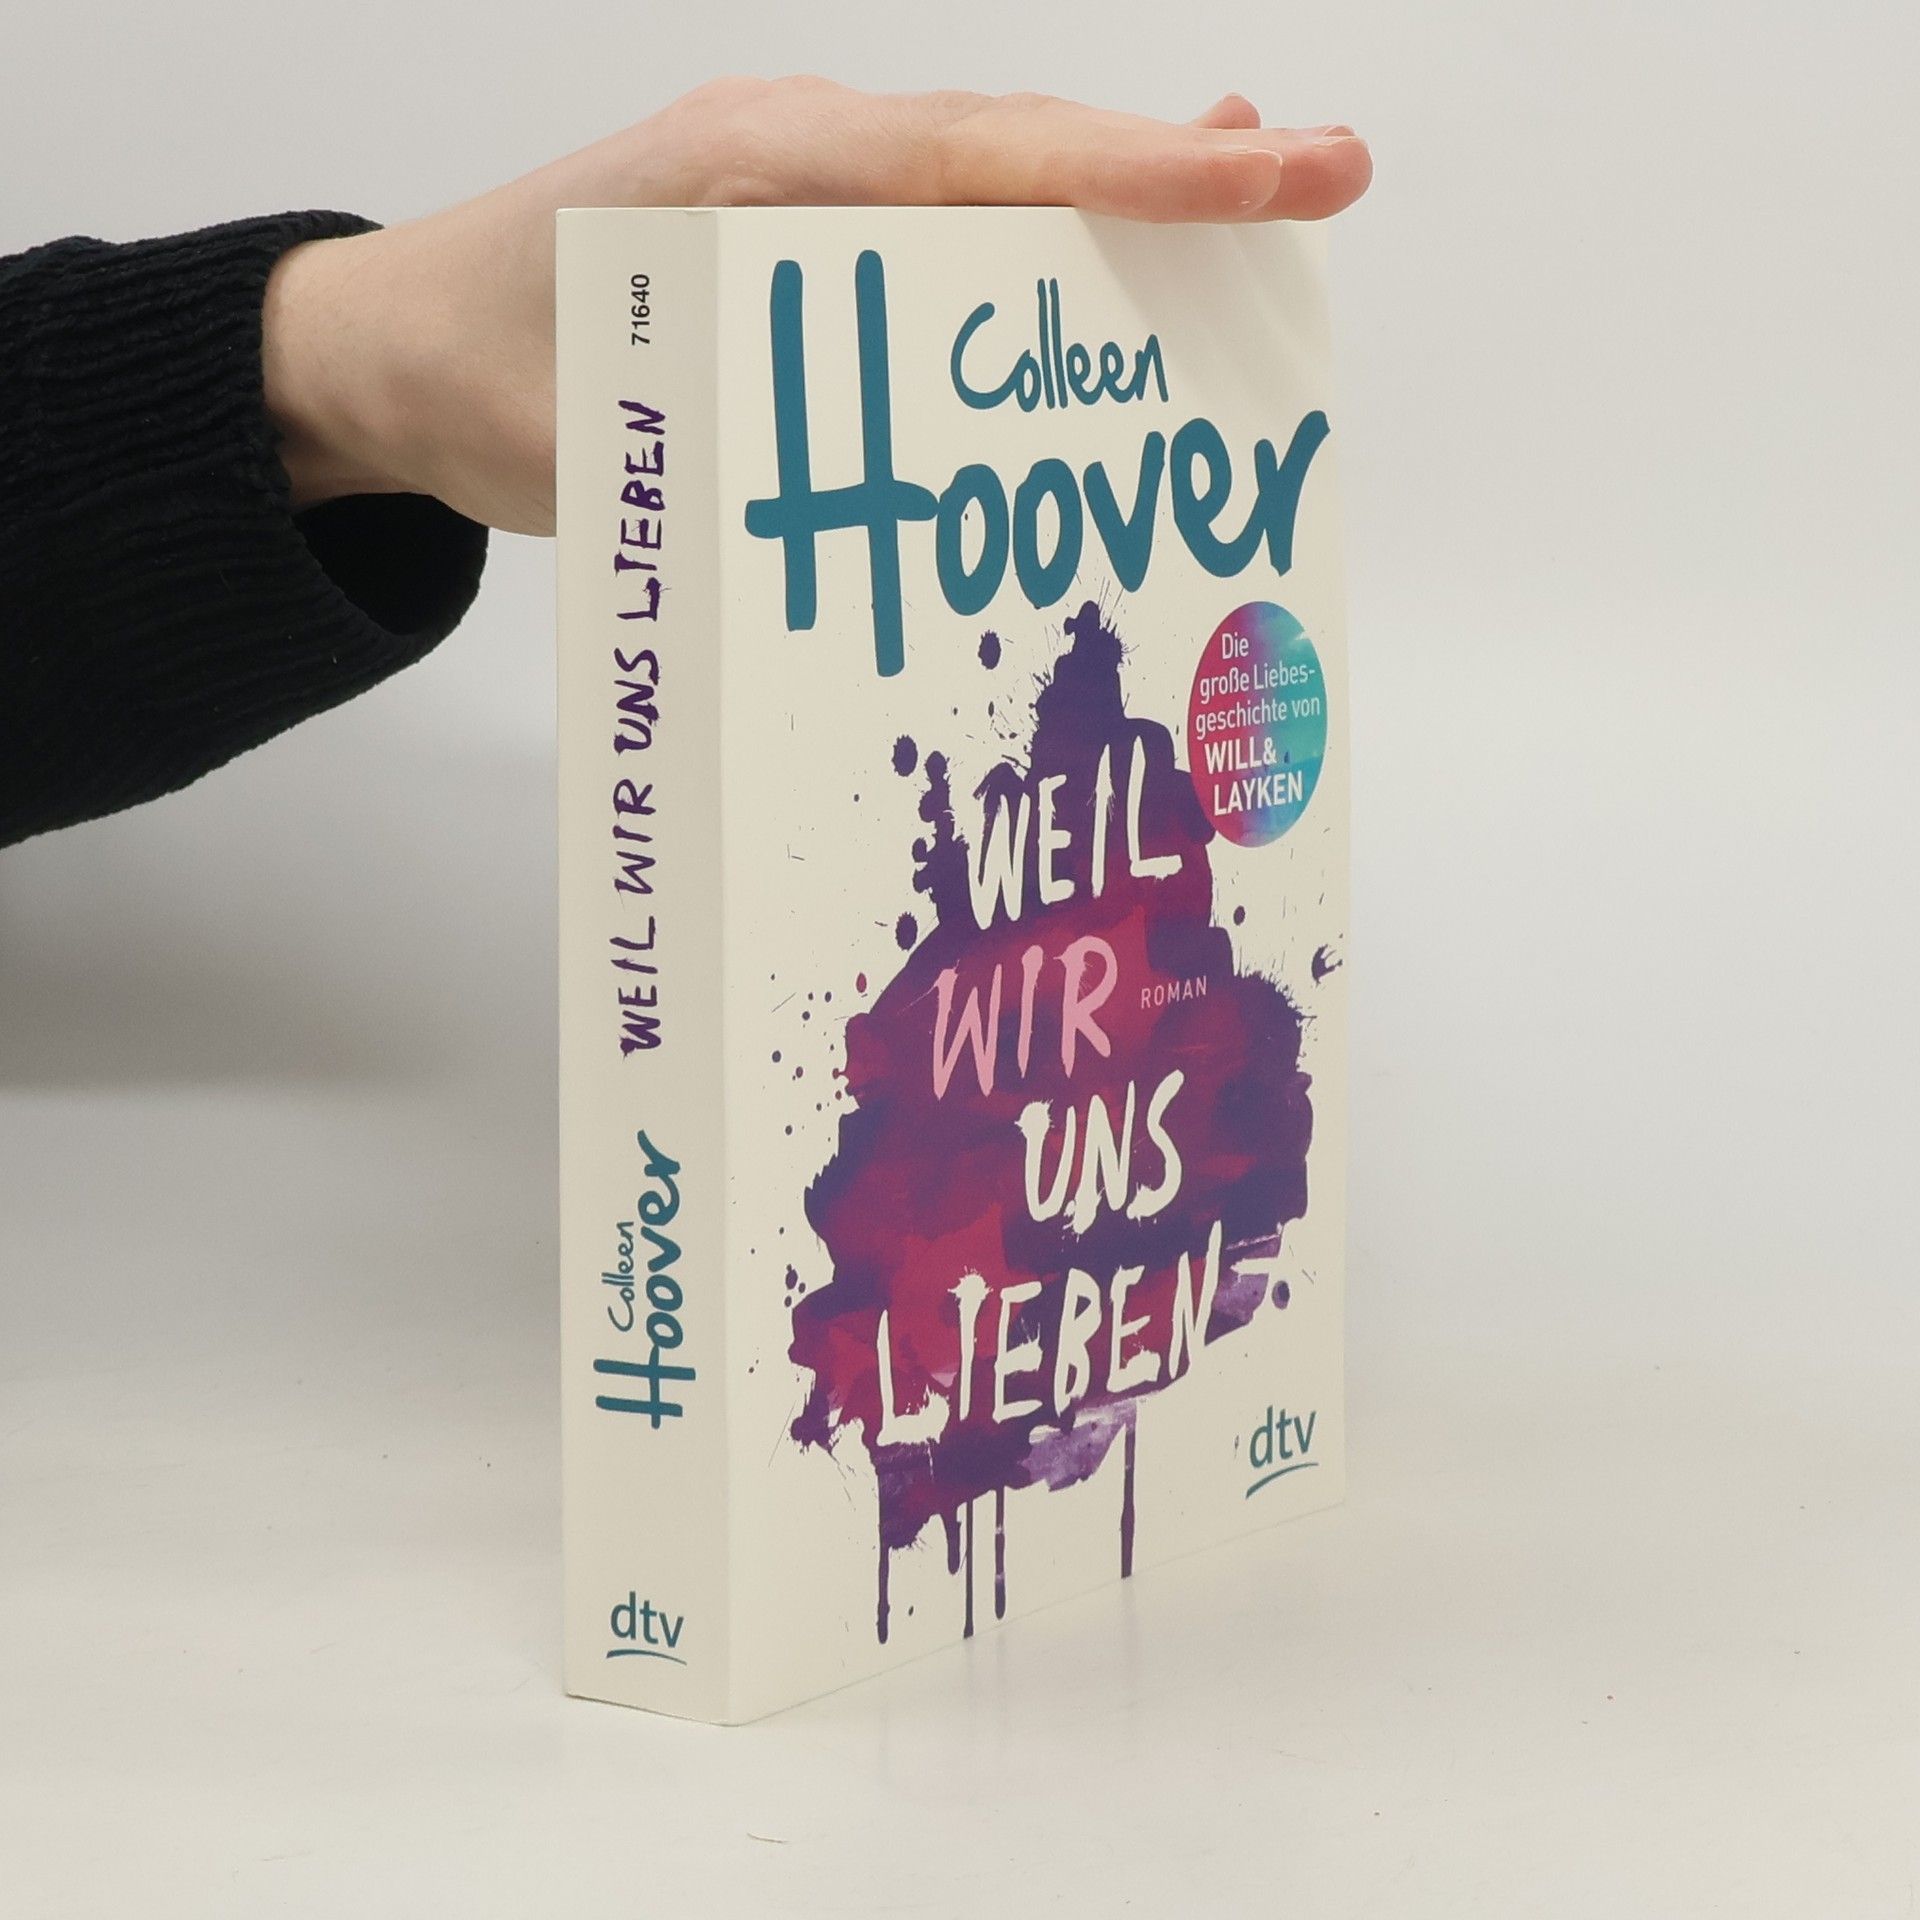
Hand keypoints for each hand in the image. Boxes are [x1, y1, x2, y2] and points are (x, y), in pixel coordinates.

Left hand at [262, 79, 1371, 535]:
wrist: (381, 344)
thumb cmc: (474, 380)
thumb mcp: (596, 442)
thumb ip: (735, 458)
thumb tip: (898, 517)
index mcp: (753, 173)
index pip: (976, 160)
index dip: (1130, 173)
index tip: (1263, 169)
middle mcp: (792, 151)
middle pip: (1013, 146)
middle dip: (1170, 166)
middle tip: (1323, 173)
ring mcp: (794, 182)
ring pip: (985, 176)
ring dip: (1115, 193)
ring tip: (1254, 199)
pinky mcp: (791, 233)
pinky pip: (935, 224)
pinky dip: (1031, 237)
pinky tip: (1100, 263)